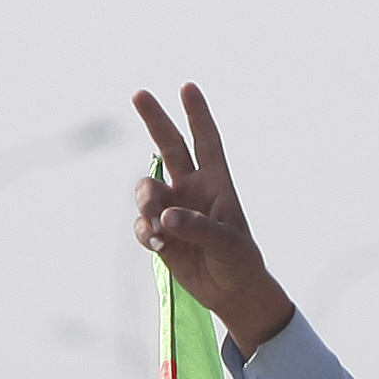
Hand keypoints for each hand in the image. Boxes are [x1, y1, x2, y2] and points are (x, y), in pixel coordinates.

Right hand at [131, 85, 295, 350]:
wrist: (231, 292)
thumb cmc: (239, 261)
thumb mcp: (227, 243)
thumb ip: (196, 227)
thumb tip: (164, 218)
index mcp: (217, 183)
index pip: (206, 141)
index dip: (197, 114)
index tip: (187, 86)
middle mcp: (192, 189)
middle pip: (169, 146)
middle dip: (155, 119)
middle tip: (140, 92)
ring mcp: (172, 208)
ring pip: (146, 189)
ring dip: (146, 201)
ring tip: (158, 222)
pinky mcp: (159, 233)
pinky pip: (141, 224)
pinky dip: (146, 233)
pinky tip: (159, 245)